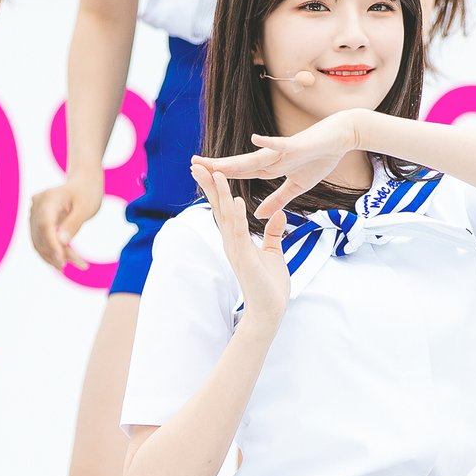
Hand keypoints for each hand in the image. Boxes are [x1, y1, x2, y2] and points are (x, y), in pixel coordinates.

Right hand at [29, 173, 102, 270]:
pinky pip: (41, 241)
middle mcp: (37, 206)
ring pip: (40, 242)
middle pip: (42, 236)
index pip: (45, 226)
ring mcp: (35, 214)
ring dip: (56, 257)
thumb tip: (61, 242)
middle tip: (82, 265)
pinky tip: (67, 261)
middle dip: (59, 254)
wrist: (83, 183)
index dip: (52, 245)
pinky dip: (53, 252)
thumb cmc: (87, 193)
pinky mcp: (38, 222)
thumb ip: (73, 224)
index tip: (63, 262)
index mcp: (48, 199)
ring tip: (79, 264)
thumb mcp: (86, 208)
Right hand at [191, 163, 289, 324]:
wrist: (271, 310)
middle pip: (218, 208)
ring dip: (220, 194)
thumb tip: (278, 214)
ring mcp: (236, 250)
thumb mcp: (273, 252)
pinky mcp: (245, 258)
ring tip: (215, 173)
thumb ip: (273, 233)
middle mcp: (231, 243)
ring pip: (226, 216)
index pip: (224, 209)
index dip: (216, 189)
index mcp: (236, 240)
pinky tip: (236, 200)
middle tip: (196, 165)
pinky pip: (240, 233)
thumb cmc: (270, 285)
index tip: (209, 170)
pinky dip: (237, 216)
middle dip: (209, 186)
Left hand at [192, 111, 359, 220]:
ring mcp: (282, 151)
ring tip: (212, 161)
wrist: (340, 139)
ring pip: (253, 157)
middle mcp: (271, 158)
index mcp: (270, 167)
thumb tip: (258, 213)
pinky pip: (281, 144)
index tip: (199, 177)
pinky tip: (254, 139)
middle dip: (216, 167)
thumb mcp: (296, 186)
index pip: (240, 173)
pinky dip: (269, 142)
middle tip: (192, 165)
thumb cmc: (319, 158)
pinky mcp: (297, 145)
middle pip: (239, 165)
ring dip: (233, 160)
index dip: (220, 176)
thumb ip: (277, 199)